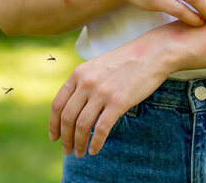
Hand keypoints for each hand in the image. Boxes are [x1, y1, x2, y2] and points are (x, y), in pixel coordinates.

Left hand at [48, 38, 171, 156]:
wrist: (153, 52)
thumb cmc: (127, 60)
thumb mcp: (98, 65)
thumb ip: (85, 81)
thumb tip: (76, 105)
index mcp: (79, 73)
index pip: (58, 104)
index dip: (53, 124)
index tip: (54, 137)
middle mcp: (86, 83)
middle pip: (67, 118)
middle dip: (65, 138)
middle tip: (67, 150)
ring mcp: (102, 92)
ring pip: (82, 126)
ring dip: (78, 143)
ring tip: (80, 153)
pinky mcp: (119, 102)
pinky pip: (101, 129)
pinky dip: (95, 143)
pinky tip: (94, 150)